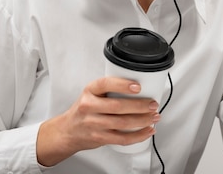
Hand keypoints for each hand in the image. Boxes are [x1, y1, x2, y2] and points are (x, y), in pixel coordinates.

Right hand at [36, 77, 159, 166]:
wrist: (68, 131)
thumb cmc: (84, 110)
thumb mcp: (91, 93)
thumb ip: (109, 89)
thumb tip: (138, 87)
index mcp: (89, 91)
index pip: (105, 84)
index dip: (123, 85)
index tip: (138, 86)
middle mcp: (90, 107)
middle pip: (118, 106)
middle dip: (140, 106)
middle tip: (153, 104)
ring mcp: (94, 124)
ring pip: (123, 123)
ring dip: (143, 120)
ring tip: (154, 117)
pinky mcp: (100, 138)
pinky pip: (122, 138)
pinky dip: (138, 135)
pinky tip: (147, 131)